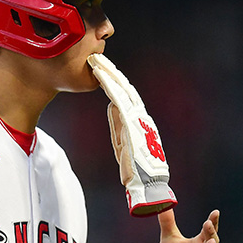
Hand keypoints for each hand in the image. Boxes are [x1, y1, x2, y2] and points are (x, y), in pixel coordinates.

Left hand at [87, 53, 176, 216]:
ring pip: (121, 90)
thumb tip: (111, 105)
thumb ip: (117, 123)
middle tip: (98, 59)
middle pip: (124, 89)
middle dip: (111, 73)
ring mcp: (137, 118)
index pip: (125, 97)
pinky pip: (120, 99)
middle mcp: (139, 116)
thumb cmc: (136, 168)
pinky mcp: (132, 122)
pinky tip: (101, 75)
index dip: (113, 83)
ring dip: (108, 75)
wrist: (147, 183)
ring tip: (96, 62)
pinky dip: (110, 86)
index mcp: (137, 121)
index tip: (102, 70)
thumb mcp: (122, 142)